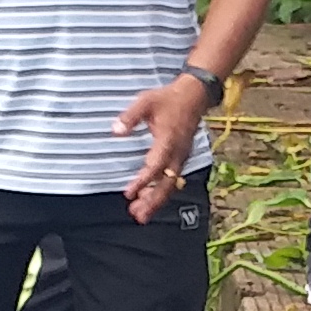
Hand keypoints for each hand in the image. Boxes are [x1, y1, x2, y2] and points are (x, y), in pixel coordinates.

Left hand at [117, 72, 217, 217]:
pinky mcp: (182, 158)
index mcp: (168, 140)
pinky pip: (173, 180)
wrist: (194, 95)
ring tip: (141, 215)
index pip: (154, 166)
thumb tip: (116, 131)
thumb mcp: (146, 101)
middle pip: (166, 183)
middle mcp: (177, 153)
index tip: (129, 193)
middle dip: (152, 201)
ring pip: (170, 185)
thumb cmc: (168, 98)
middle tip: (137, 215)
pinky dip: (162, 192)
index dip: (142, 181)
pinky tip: (150, 200)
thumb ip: (130, 117)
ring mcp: (182, 157)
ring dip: (156, 200)